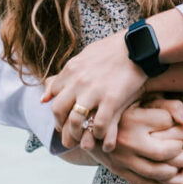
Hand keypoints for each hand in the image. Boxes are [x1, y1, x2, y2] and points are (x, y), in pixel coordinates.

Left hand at [42, 30, 146, 150]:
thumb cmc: (112, 50)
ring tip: (84, 138)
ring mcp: (94, 91)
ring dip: (77, 134)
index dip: (56, 109)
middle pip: (58, 110)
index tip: (63, 117)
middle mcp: (79, 80)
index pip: (53, 93)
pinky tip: (101, 135)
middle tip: (68, 132)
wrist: (138, 46)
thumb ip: (66, 74)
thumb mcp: (84, 56)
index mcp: (72, 68)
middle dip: (61, 125)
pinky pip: (98, 126)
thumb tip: (44, 96)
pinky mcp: (112, 100)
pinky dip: (98, 135)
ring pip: (75, 122)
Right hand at [85, 98, 182, 183]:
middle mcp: (128, 141)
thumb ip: (169, 105)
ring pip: (162, 173)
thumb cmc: (123, 107)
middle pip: (168, 152)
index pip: (168, 122)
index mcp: (133, 118)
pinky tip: (175, 174)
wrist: (88, 126)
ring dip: (180, 169)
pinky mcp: (122, 173)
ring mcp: (124, 160)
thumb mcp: (142, 97)